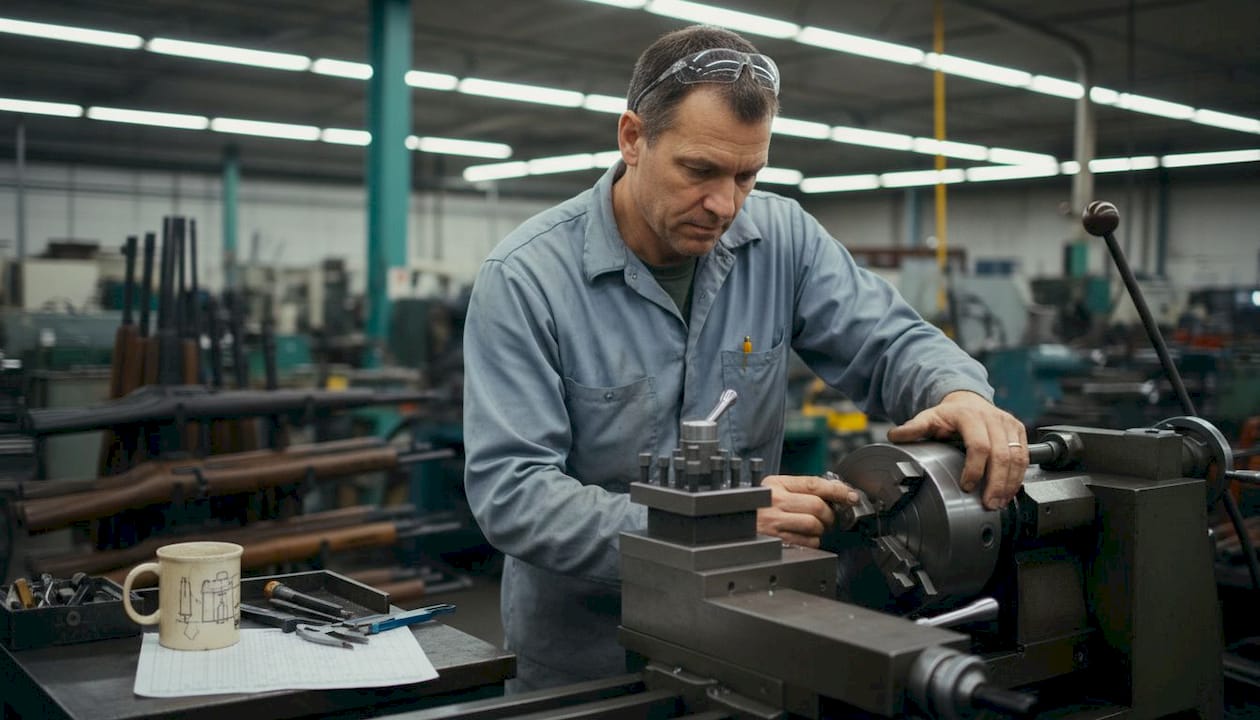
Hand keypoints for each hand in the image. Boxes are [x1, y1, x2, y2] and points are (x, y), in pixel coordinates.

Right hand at [756, 474, 859, 547]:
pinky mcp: (778, 541)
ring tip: (815, 527)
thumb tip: (835, 493)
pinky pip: (808, 542)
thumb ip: (800, 489)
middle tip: (829, 517)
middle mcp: (774, 502)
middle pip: (817, 506)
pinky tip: (805, 536)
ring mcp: (774, 523)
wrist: (736, 525)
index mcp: (775, 484)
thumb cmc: (759, 508)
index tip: (850, 496)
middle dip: (829, 514)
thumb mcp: (774, 490)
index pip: (813, 484)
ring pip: (814, 525)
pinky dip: (813, 541)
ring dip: (821, 528)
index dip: (836, 490)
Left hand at [886, 391, 1026, 509]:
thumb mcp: (927, 418)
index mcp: (969, 416)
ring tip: (1000, 502)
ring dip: (1010, 483)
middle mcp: (993, 418)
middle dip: (996, 483)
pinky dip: (1018, 476)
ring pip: (1017, 457)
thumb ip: (912, 429)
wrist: (967, 400)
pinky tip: (1009, 492)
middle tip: (989, 504)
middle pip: (1002, 455)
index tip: (966, 486)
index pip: (979, 445)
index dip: (975, 469)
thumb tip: (895, 437)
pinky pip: (1024, 456)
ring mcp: (1008, 424)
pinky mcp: (1019, 431)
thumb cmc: (947, 415)